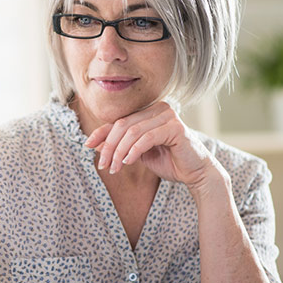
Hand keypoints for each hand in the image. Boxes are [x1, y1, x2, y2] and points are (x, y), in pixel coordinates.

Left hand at [84, 101, 222, 189]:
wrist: (196, 173)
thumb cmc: (169, 161)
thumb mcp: (137, 154)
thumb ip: (120, 146)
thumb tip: (93, 144)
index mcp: (149, 111)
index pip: (119, 120)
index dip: (101, 133)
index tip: (87, 145)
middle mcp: (159, 109)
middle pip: (123, 125)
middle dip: (109, 146)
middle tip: (103, 164)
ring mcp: (168, 116)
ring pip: (132, 132)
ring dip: (119, 152)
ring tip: (114, 168)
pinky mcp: (176, 128)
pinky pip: (147, 138)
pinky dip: (134, 151)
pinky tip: (127, 162)